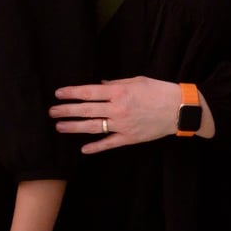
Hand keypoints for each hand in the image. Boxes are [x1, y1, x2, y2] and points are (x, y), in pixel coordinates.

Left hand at [49, 76, 181, 152]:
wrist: (179, 109)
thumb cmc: (158, 90)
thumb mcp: (136, 80)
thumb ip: (115, 84)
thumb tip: (99, 86)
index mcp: (118, 92)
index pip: (88, 92)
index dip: (72, 93)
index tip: (58, 93)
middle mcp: (117, 109)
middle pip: (86, 110)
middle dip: (67, 110)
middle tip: (51, 112)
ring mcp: (123, 125)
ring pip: (93, 127)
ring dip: (74, 127)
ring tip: (59, 127)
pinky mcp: (130, 138)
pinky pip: (109, 144)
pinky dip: (96, 147)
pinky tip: (83, 149)